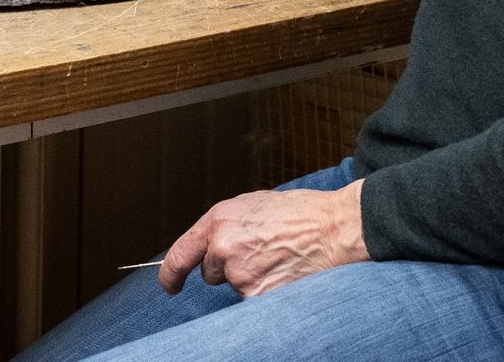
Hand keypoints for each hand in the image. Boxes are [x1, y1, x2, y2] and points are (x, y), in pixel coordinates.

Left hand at [159, 182, 368, 297]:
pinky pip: (253, 299)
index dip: (171, 273)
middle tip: (261, 251)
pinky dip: (266, 291)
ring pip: (235, 285)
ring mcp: (240, 274)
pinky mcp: (258, 294)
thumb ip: (226, 225)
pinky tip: (284, 273)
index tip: (169, 285)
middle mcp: (224, 247)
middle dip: (229, 267)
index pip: (181, 253)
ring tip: (277, 258)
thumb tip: (211, 245)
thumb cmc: (299, 214)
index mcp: (218, 220)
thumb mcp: (252, 206)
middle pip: (211, 272)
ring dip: (250, 278)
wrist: (333, 228)